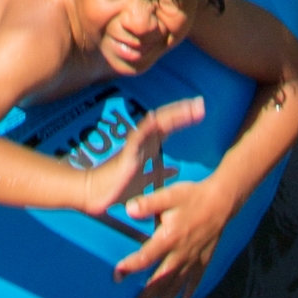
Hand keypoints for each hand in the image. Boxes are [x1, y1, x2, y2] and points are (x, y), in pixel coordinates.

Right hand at [79, 93, 204, 231]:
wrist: (95, 193)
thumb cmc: (118, 188)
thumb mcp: (145, 181)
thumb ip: (158, 174)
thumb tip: (175, 170)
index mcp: (147, 146)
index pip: (167, 127)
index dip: (182, 118)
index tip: (199, 111)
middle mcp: (142, 141)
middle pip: (165, 121)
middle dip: (183, 112)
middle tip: (201, 104)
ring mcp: (135, 145)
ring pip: (155, 124)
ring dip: (172, 115)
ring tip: (189, 108)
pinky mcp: (126, 153)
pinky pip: (137, 137)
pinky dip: (146, 126)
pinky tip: (155, 118)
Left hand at [112, 167, 234, 297]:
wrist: (222, 201)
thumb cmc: (193, 196)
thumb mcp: (169, 195)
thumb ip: (148, 203)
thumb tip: (128, 209)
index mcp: (169, 238)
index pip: (145, 258)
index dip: (130, 268)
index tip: (116, 276)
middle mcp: (180, 254)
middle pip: (160, 281)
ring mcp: (192, 259)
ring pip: (176, 286)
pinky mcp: (204, 259)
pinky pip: (195, 280)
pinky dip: (189, 293)